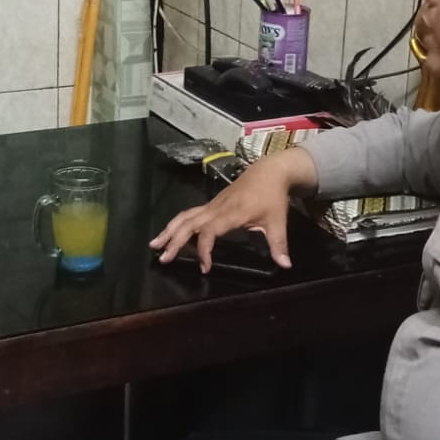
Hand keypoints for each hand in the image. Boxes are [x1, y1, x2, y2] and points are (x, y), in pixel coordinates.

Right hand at [149, 149, 315, 271]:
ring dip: (169, 230)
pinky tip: (168, 234)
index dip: (204, 249)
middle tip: (163, 258)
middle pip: (189, 223)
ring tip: (154, 245)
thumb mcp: (278, 221)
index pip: (209, 231)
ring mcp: (211, 205)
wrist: (269, 171)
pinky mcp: (211, 204)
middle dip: (174, 240)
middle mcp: (216, 208)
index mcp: (231, 213)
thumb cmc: (272, 196)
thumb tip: (285, 266)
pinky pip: (189, 214)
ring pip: (185, 216)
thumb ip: (279, 244)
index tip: (205, 267)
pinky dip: (176, 224)